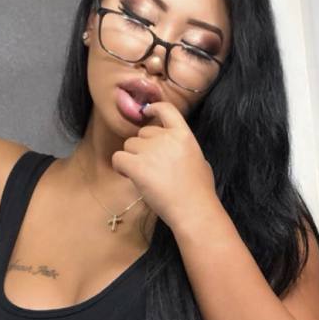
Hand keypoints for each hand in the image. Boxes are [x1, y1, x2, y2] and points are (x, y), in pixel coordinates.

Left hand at [111, 101, 219, 230]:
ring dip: (132, 159)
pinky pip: (118, 158)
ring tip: (145, 177)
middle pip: (142, 133)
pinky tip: (129, 176)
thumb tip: (175, 150)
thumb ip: (184, 149)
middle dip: (143, 148)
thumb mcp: (200, 161)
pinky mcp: (137, 166)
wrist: (194, 211)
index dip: (153, 108)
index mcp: (184, 135)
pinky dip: (120, 167)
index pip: (166, 110)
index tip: (146, 112)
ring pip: (129, 145)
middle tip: (152, 168)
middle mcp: (166, 138)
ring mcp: (151, 151)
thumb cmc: (200, 192)